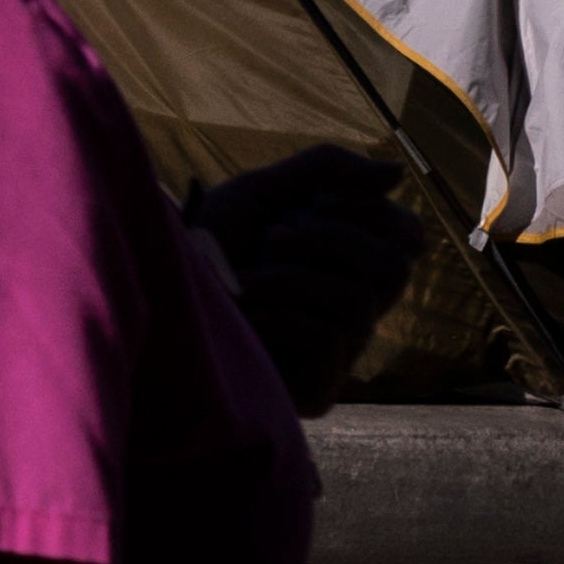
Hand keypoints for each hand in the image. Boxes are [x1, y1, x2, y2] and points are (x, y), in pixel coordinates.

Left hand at [187, 145, 418, 413]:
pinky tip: (248, 319)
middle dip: (327, 238)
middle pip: (394, 267)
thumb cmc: (207, 247)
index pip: (409, 235)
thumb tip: (397, 172)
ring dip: (287, 276)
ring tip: (246, 281)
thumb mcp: (261, 193)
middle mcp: (359, 312)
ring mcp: (343, 355)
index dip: (370, 210)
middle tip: (274, 239)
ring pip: (356, 302)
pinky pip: (326, 338)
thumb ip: (324, 172)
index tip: (316, 202)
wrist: (154, 295)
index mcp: (354, 265)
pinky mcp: (319, 391)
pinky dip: (279, 315)